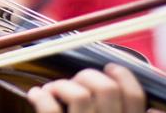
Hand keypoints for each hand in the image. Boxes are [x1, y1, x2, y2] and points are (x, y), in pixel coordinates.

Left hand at [27, 63, 145, 112]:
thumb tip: (142, 106)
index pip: (135, 96)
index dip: (122, 76)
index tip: (109, 69)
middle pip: (105, 88)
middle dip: (86, 76)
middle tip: (75, 82)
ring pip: (78, 94)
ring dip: (61, 85)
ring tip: (52, 90)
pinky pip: (50, 108)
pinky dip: (39, 96)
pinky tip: (36, 95)